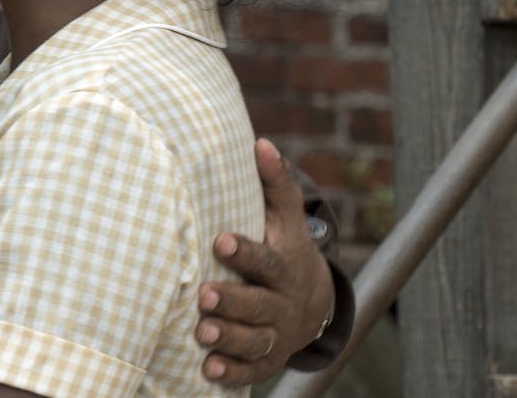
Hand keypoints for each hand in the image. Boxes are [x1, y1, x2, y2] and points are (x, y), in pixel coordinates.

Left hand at [195, 138, 334, 385]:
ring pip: (255, 339)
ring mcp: (276, 333)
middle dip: (233, 301)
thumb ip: (276, 184)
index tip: (220, 240)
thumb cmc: (286, 249)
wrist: (314, 303)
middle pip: (260, 304)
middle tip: (204, 295)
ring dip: (230, 337)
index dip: (245, 252)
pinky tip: (209, 370)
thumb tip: (260, 143)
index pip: (267, 260)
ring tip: (202, 331)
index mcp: (285, 265)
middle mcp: (282, 302)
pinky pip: (252, 370)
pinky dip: (232, 372)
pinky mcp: (266, 358)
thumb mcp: (286, 219)